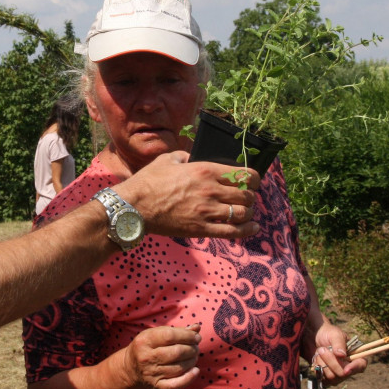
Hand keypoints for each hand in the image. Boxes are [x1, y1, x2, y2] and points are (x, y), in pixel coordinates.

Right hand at [116, 152, 259, 238]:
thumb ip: (184, 156)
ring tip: (245, 212)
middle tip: (245, 197)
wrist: (135, 207)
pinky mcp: (201, 229)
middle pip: (246, 195)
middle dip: (250, 196)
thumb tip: (191, 157)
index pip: (243, 174)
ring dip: (247, 212)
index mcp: (205, 170)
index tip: (253, 180)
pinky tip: (253, 227)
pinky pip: (232, 232)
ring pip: (242, 213)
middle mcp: (210, 190)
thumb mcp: (168, 159)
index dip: (254, 178)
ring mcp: (207, 212)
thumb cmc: (149, 181)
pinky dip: (246, 230)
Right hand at [122, 324, 201, 388]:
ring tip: (194, 356)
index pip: (170, 335)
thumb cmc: (148, 347)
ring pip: (179, 367)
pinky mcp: (155, 385)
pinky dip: (188, 378)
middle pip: (176, 352)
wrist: (131, 369)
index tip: (196, 336)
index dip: (187, 335)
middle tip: (196, 347)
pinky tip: (195, 371)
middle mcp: (146, 357)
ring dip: (192, 361)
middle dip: (192, 349)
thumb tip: (197, 327)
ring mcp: (150, 373)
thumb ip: (177, 331)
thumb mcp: (156, 334)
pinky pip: (175, 384)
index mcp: (145, 340)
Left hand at [309, 324, 365, 385]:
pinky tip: (317, 360)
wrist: (314, 337)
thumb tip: (342, 355)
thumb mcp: (335, 334)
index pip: (361, 365)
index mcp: (355, 355)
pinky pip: (324, 379)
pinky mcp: (328, 377)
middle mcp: (349, 367)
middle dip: (331, 361)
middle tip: (322, 349)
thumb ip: (339, 343)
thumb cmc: (328, 334)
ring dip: (322, 363)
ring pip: (332, 377)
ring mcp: (338, 374)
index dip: (355, 368)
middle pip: (343, 373)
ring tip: (319, 352)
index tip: (346, 369)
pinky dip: (318, 369)